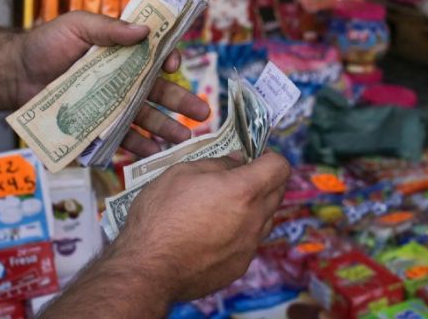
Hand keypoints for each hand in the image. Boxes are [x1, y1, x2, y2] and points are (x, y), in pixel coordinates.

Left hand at [10, 11, 209, 155]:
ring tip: (183, 140)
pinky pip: (122, 137)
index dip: (170, 61)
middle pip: (160, 91)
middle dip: (182, 103)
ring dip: (166, 129)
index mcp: (125, 52)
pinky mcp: (98, 125)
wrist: (15, 73)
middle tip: (203, 113)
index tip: (173, 66)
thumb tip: (145, 30)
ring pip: (146, 118)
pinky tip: (153, 154)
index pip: (157, 57)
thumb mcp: (78, 25)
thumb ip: (110, 27)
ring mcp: (113, 104)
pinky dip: (137, 146)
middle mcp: (125, 79)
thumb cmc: (46, 44)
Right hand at [116, 153, 291, 301]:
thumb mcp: (182, 173)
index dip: (270, 158)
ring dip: (254, 209)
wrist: (148, 268)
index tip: (255, 159)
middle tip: (238, 179)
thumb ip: (217, 164)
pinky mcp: (239, 267)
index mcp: (244, 191)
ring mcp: (249, 246)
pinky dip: (239, 234)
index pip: (280, 167)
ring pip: (265, 219)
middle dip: (264, 181)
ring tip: (223, 208)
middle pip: (278, 193)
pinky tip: (213, 235)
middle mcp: (255, 219)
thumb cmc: (161, 215)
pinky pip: (249, 243)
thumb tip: (237, 161)